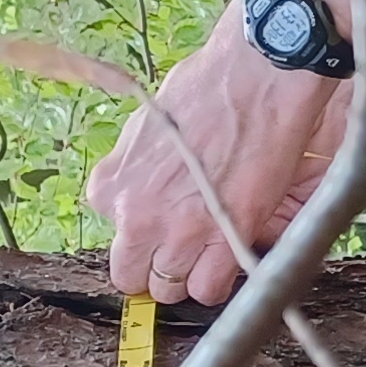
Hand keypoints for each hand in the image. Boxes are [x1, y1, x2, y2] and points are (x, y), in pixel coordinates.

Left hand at [86, 14, 337, 304]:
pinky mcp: (221, 239)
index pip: (114, 237)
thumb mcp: (148, 127)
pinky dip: (219, 281)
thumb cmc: (207, 86)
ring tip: (212, 250)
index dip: (145, 232)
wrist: (255, 77)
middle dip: (157, 266)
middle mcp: (134, 215)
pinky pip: (208, 289)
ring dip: (190, 275)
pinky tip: (231, 255)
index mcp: (110, 187)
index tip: (165, 223)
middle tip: (185, 248)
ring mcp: (176, 232)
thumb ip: (136, 170)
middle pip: (132, 275)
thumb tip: (145, 190)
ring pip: (170, 288)